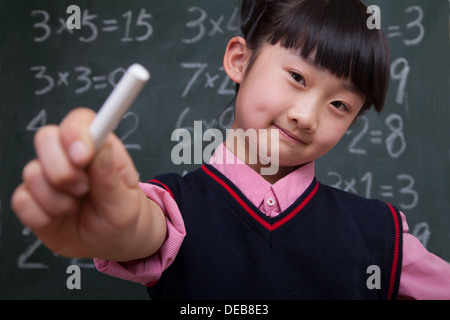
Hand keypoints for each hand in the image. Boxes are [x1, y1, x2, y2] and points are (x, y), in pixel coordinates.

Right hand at [11, 108, 165, 259]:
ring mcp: (48, 177)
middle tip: (82, 189)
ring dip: (56, 198)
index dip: (75, 133)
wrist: (113, 245)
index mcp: (98, 148)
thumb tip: (101, 148)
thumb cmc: (123, 217)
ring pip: (31, 172)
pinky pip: (21, 201)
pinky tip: (59, 218)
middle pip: (45, 138)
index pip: (79, 121)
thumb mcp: (125, 202)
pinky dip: (41, 216)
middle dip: (62, 169)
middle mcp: (69, 156)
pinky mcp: (33, 200)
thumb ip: (111, 177)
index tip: (83, 157)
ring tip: (76, 207)